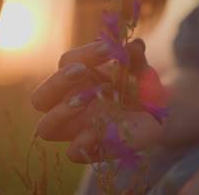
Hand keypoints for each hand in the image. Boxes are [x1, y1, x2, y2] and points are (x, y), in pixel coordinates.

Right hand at [32, 39, 166, 162]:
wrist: (157, 115)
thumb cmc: (139, 87)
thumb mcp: (140, 71)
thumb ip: (135, 59)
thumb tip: (135, 45)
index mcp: (77, 79)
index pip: (66, 63)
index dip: (83, 54)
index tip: (108, 49)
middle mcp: (69, 104)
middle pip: (40, 97)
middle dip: (57, 82)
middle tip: (81, 71)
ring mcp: (76, 129)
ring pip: (46, 128)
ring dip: (61, 112)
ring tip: (83, 101)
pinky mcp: (90, 149)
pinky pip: (72, 152)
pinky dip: (81, 143)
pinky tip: (97, 131)